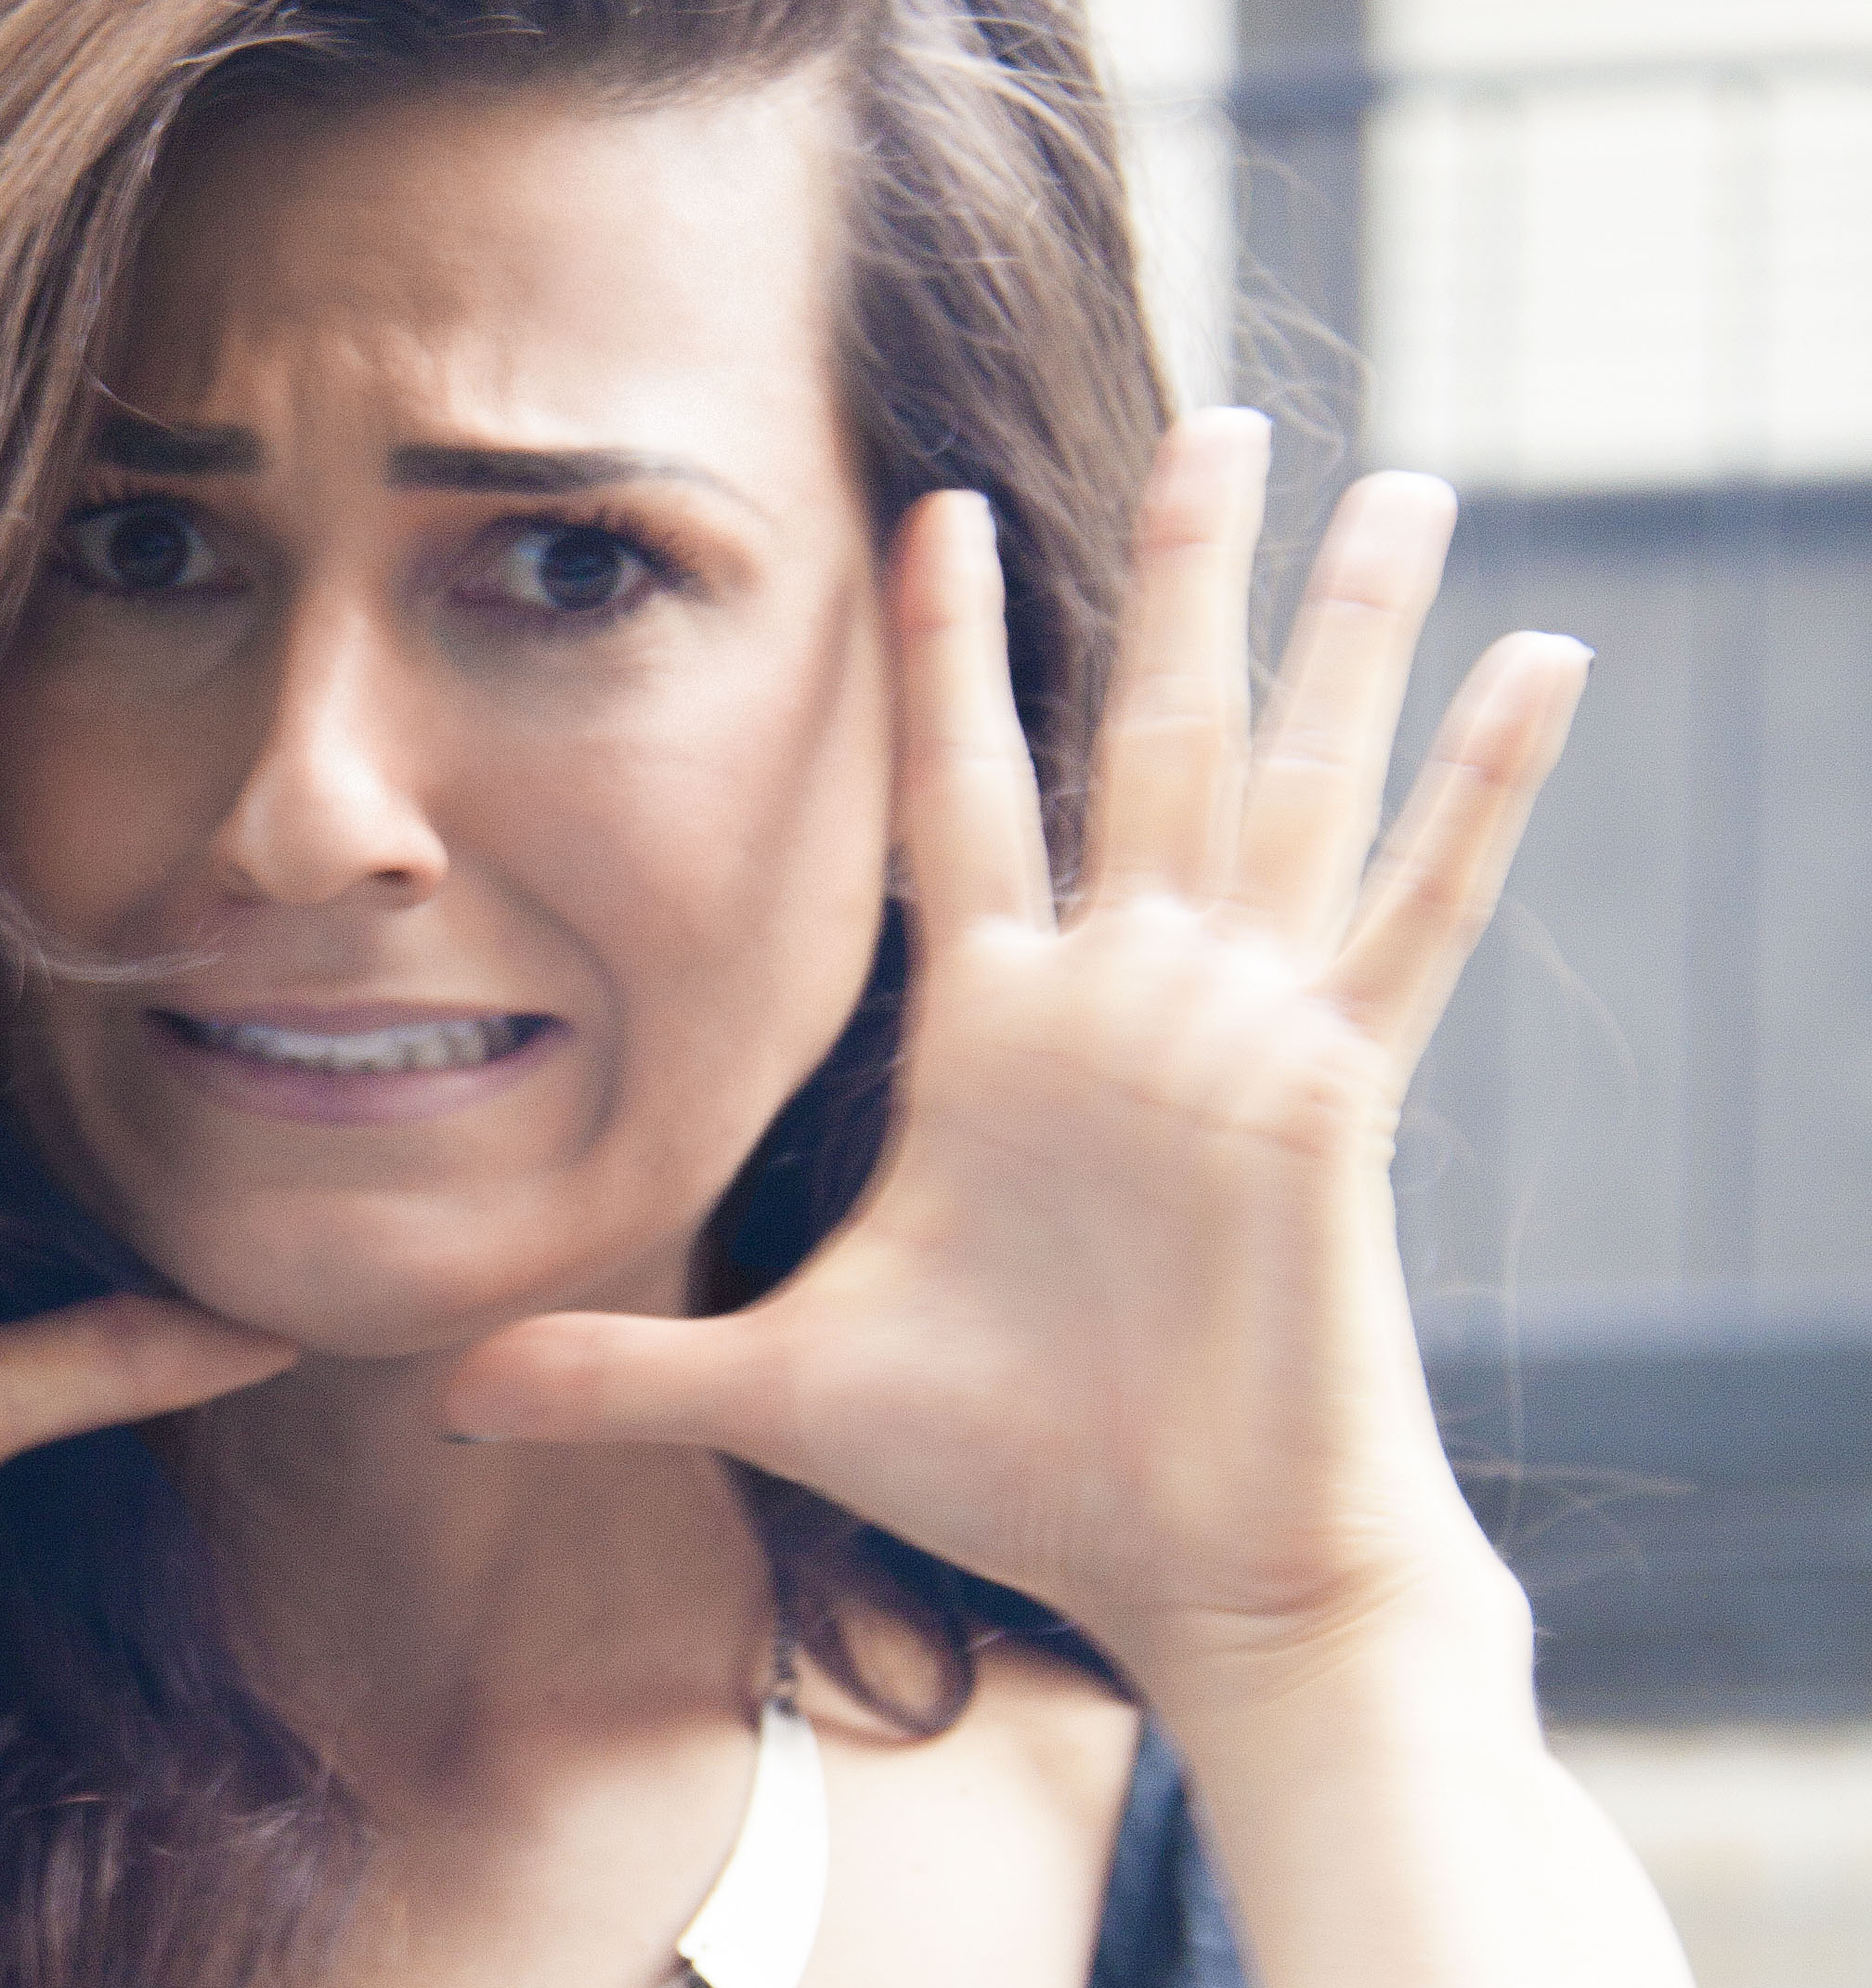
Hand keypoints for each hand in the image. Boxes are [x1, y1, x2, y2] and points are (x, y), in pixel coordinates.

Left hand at [444, 412, 1588, 1721]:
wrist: (1186, 1570)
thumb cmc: (1016, 1477)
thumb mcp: (786, 1395)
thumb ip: (620, 1373)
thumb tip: (438, 1396)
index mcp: (1001, 1035)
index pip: (958, 797)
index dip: (945, 659)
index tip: (928, 513)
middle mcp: (1129, 999)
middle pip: (1150, 735)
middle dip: (1182, 576)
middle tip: (1221, 416)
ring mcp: (1240, 1031)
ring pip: (1294, 781)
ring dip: (1345, 635)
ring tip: (1403, 478)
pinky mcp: (1335, 1089)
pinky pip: (1423, 911)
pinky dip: (1485, 791)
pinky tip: (1549, 659)